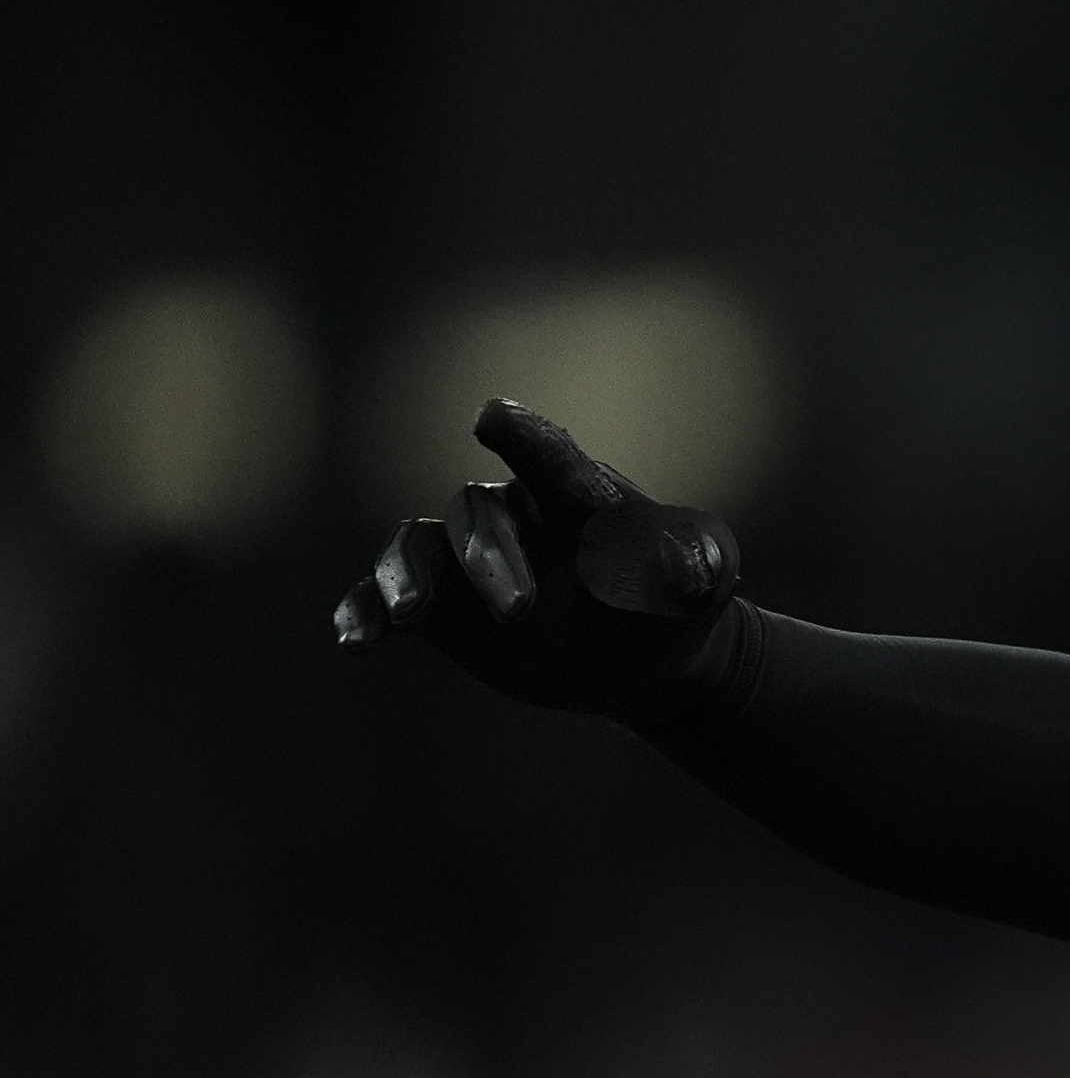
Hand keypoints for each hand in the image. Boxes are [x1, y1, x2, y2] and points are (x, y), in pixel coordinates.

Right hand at [334, 398, 743, 717]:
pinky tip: (355, 644)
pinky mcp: (441, 607)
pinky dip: (365, 614)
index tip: (493, 418)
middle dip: (492, 557)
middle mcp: (512, 516)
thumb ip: (701, 567)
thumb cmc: (675, 603)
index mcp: (576, 497)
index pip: (548, 458)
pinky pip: (386, 600)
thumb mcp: (705, 585)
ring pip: (418, 547)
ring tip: (407, 615)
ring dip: (406, 576)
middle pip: (480, 515)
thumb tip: (688, 566)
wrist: (642, 660)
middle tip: (520, 611)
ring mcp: (467, 560)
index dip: (522, 437)